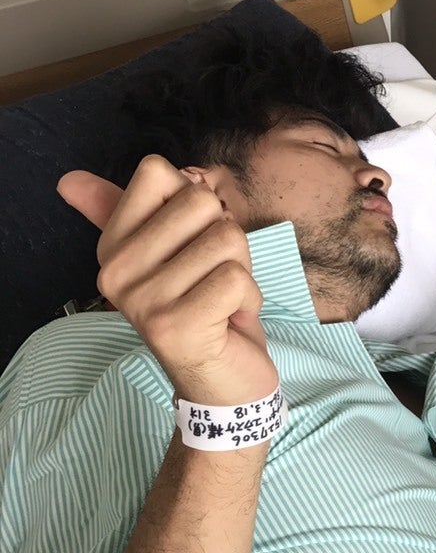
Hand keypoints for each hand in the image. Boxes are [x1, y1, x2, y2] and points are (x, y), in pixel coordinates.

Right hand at [58, 157, 278, 406]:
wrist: (222, 382)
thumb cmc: (204, 306)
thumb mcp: (169, 253)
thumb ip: (129, 213)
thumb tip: (70, 180)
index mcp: (113, 246)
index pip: (156, 171)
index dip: (195, 201)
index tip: (192, 244)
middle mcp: (117, 271)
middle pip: (201, 202)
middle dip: (227, 238)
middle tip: (214, 278)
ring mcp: (142, 300)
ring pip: (226, 239)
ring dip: (241, 271)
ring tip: (222, 300)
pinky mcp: (175, 326)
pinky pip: (236, 277)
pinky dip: (249, 298)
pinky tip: (231, 320)